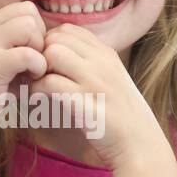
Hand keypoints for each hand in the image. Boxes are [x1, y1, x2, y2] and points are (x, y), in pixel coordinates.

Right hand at [0, 0, 47, 151]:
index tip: (33, 53)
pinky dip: (37, 67)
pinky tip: (31, 79)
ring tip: (33, 69)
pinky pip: (28, 54)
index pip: (24, 8)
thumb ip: (18, 44)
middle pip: (28, 12)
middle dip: (40, 36)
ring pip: (28, 26)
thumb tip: (50, 39)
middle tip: (35, 61)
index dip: (37, 29)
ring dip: (39, 49)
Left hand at [27, 23, 167, 170]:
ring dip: (37, 71)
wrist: (140, 146)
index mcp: (107, 55)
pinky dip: (37, 92)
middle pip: (57, 38)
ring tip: (37, 88)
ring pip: (53, 55)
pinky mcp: (87, 106)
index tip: (45, 64)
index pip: (67, 30)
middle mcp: (102, 64)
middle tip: (36, 77)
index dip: (49, 44)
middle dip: (40, 56)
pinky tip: (38, 102)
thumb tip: (59, 53)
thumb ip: (90, 63)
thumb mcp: (112, 80)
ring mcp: (95, 84)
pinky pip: (51, 85)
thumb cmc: (121, 116)